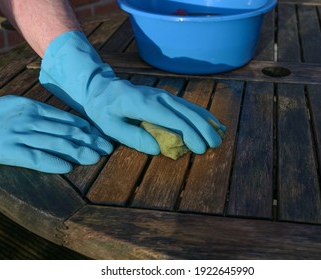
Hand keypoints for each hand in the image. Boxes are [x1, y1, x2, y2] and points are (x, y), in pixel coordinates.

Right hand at [0, 96, 112, 172]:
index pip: (68, 119)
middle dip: (91, 140)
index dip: (88, 129)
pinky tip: (68, 167)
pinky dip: (53, 162)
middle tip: (107, 148)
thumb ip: (44, 112)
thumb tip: (72, 124)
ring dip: (78, 151)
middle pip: (67, 131)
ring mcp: (20, 135)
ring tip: (95, 158)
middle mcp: (30, 119)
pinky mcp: (9, 151)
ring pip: (56, 144)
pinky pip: (35, 158)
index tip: (102, 136)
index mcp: (34, 107)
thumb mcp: (19, 105)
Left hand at [39, 31, 225, 154]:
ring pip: (189, 107)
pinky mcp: (164, 96)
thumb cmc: (103, 109)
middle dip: (203, 128)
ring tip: (220, 133)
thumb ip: (132, 137)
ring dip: (205, 120)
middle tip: (216, 144)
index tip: (200, 148)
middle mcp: (157, 96)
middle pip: (186, 112)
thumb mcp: (109, 126)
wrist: (100, 87)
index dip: (189, 134)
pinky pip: (185, 105)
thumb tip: (157, 149)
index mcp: (143, 104)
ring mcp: (162, 94)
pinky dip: (199, 113)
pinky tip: (210, 121)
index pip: (172, 119)